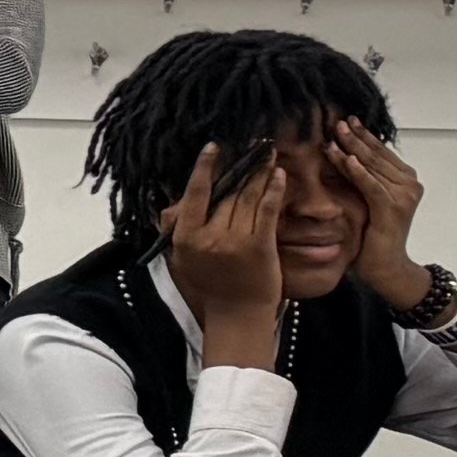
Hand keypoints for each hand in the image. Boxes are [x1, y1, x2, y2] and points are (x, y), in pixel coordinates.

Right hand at [162, 148, 289, 363]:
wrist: (237, 313)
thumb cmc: (210, 284)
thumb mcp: (184, 257)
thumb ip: (182, 229)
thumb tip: (176, 202)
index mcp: (187, 237)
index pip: (196, 193)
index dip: (206, 167)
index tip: (216, 146)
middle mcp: (210, 236)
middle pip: (227, 191)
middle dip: (242, 164)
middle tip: (253, 143)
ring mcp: (237, 240)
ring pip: (249, 197)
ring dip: (260, 172)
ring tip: (268, 153)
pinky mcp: (261, 245)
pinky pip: (269, 210)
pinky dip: (274, 190)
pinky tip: (280, 175)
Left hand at [325, 117, 427, 305]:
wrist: (385, 266)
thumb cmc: (371, 235)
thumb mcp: (365, 200)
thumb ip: (361, 178)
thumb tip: (340, 154)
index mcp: (405, 179)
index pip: (380, 152)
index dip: (362, 135)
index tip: (344, 119)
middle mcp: (409, 184)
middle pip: (376, 155)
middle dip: (355, 137)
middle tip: (336, 121)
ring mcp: (404, 196)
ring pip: (373, 167)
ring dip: (352, 149)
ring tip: (334, 135)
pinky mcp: (393, 209)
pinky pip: (371, 185)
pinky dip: (358, 172)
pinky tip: (346, 159)